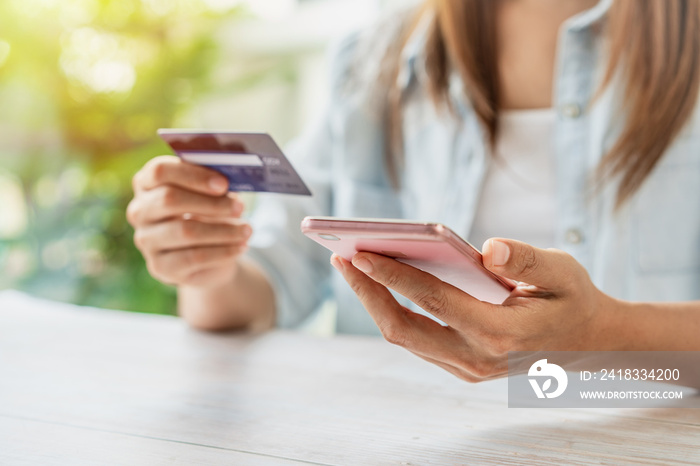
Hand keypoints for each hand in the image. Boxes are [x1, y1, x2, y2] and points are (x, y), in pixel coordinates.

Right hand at [127, 156, 252, 288]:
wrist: (210, 256)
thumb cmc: (209, 213)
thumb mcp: (212, 194)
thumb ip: (214, 184)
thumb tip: (229, 184)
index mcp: (147, 183)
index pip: (160, 171)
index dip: (193, 175)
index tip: (223, 184)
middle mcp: (139, 211)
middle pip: (169, 199)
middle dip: (211, 203)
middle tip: (239, 207)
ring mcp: (146, 240)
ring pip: (185, 231)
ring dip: (223, 230)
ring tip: (247, 230)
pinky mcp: (160, 266)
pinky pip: (194, 257)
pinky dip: (223, 251)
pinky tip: (241, 247)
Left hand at [331, 239, 619, 381]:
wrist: (591, 343)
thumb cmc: (574, 299)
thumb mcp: (564, 272)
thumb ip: (527, 260)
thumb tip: (487, 249)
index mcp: (500, 333)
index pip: (432, 300)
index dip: (392, 275)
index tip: (358, 252)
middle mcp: (477, 357)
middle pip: (404, 328)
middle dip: (368, 292)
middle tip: (342, 258)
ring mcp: (467, 367)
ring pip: (406, 336)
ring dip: (377, 302)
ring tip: (354, 267)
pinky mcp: (462, 365)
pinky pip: (417, 339)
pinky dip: (394, 311)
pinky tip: (382, 284)